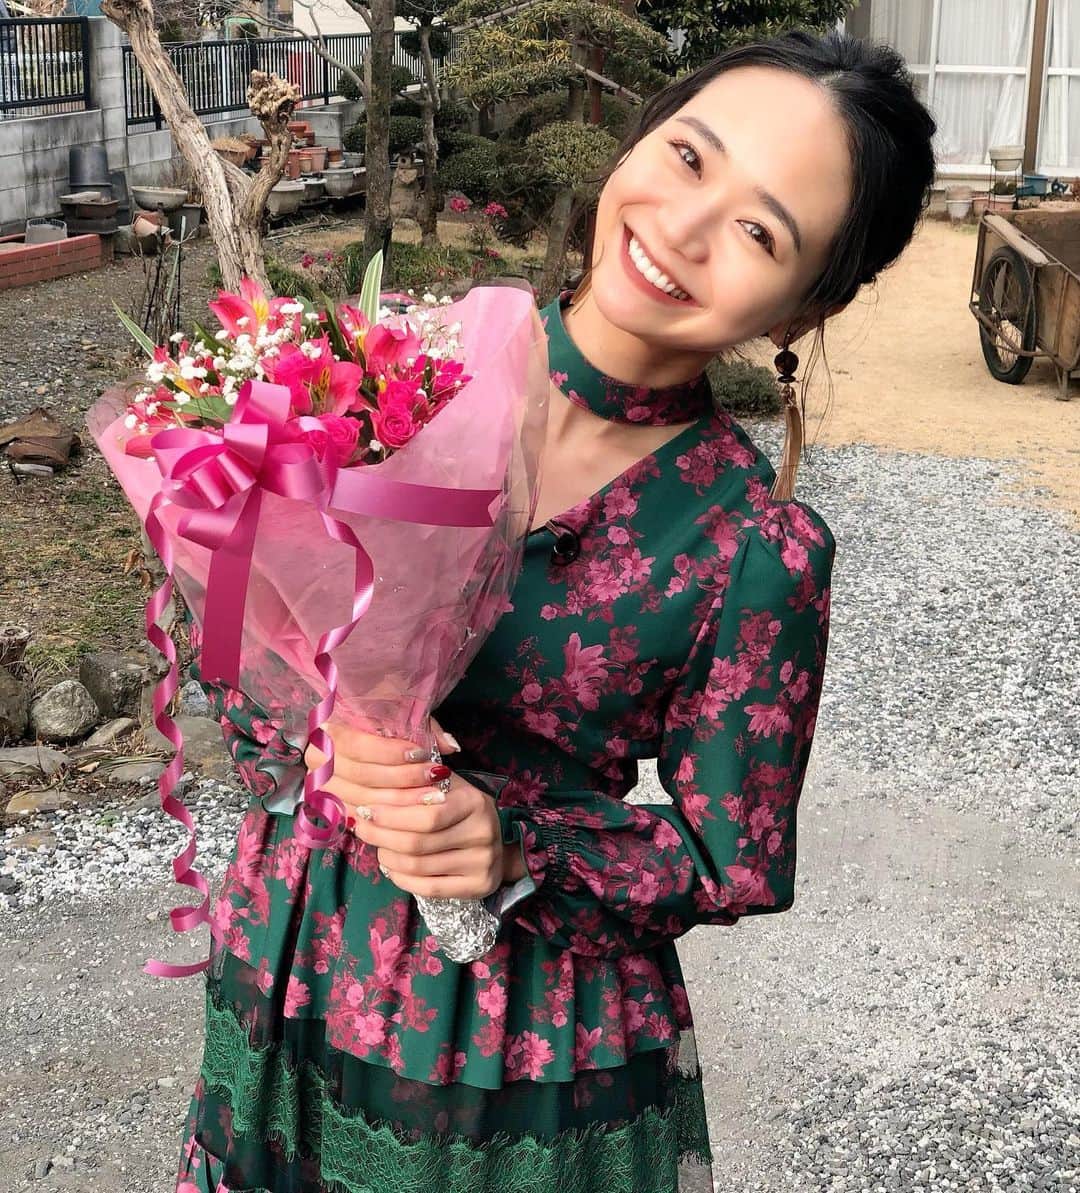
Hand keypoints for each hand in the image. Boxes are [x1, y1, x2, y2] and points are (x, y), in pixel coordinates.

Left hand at [303, 718, 508, 898]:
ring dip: (388, 858)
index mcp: (474, 802)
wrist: (499, 844)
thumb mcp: (448, 787)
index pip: (426, 815)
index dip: (390, 816)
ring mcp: (483, 862)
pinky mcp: (480, 886)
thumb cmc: (461, 810)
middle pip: (418, 843)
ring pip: (419, 866)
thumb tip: (379, 777)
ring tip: (378, 847)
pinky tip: (392, 868)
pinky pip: (429, 888)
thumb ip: (420, 780)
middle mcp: (483, 832)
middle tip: (362, 830)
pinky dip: (402, 880)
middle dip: (382, 837)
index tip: (365, 811)